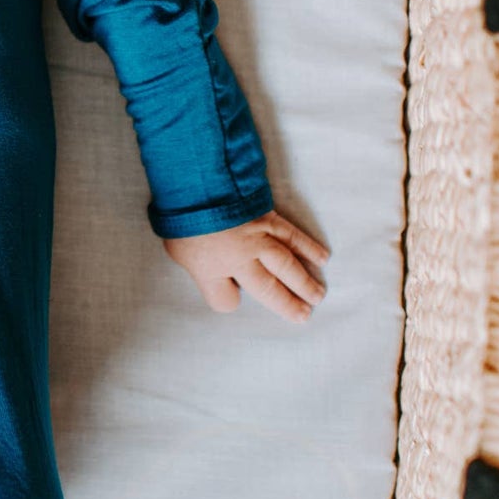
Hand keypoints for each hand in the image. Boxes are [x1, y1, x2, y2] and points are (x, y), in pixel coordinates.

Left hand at [162, 209, 329, 323]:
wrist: (196, 182)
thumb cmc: (180, 215)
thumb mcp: (176, 248)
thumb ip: (196, 263)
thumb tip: (209, 268)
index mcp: (211, 270)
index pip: (224, 300)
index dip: (228, 299)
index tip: (233, 297)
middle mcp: (238, 260)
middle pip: (267, 289)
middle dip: (287, 304)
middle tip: (305, 316)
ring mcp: (256, 239)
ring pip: (286, 266)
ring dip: (304, 282)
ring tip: (318, 295)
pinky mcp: (268, 219)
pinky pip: (292, 237)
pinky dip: (308, 247)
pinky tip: (322, 258)